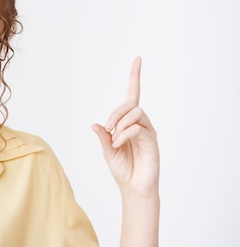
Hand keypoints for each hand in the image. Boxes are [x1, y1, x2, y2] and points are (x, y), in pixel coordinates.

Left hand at [92, 57, 159, 197]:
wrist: (133, 187)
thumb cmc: (121, 168)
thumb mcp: (107, 151)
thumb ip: (103, 137)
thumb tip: (95, 125)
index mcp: (128, 122)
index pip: (133, 95)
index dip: (135, 77)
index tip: (138, 59)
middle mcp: (140, 123)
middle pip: (130, 104)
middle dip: (115, 113)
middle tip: (107, 128)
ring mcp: (147, 131)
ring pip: (136, 113)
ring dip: (120, 122)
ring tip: (114, 139)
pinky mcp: (152, 141)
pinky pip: (138, 128)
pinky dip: (125, 133)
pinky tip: (118, 144)